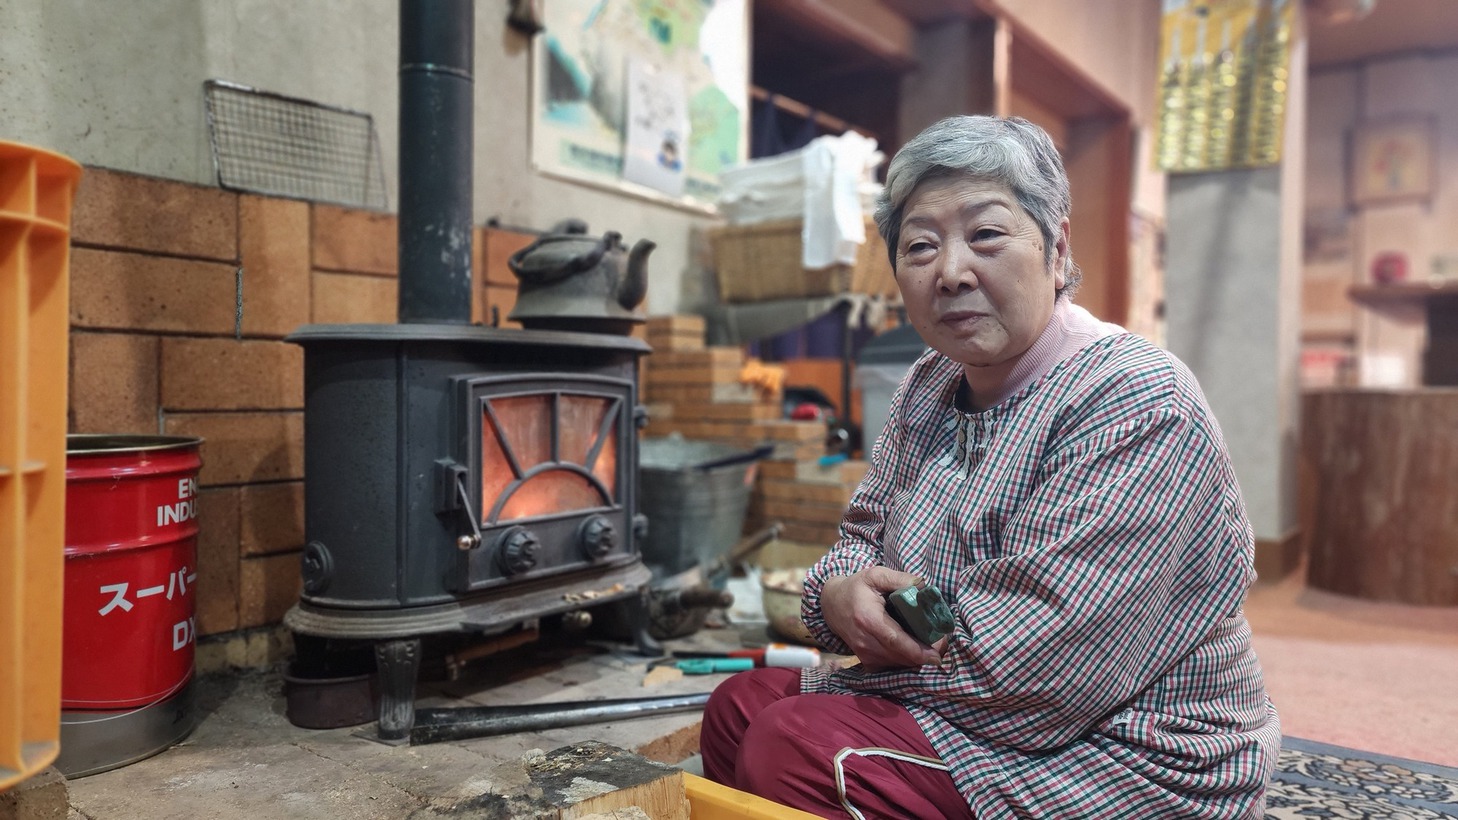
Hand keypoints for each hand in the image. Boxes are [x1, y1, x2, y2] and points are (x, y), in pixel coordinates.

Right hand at [821, 568, 945, 671]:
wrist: (832, 605)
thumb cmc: (857, 588)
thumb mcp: (876, 575)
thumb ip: (900, 579)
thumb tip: (924, 587)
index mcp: (868, 619)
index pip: (896, 641)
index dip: (918, 651)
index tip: (937, 655)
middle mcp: (865, 641)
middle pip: (900, 656)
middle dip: (924, 655)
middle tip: (941, 644)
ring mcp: (864, 654)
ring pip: (897, 664)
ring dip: (916, 659)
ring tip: (931, 645)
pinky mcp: (866, 661)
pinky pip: (891, 667)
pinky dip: (905, 662)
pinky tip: (913, 651)